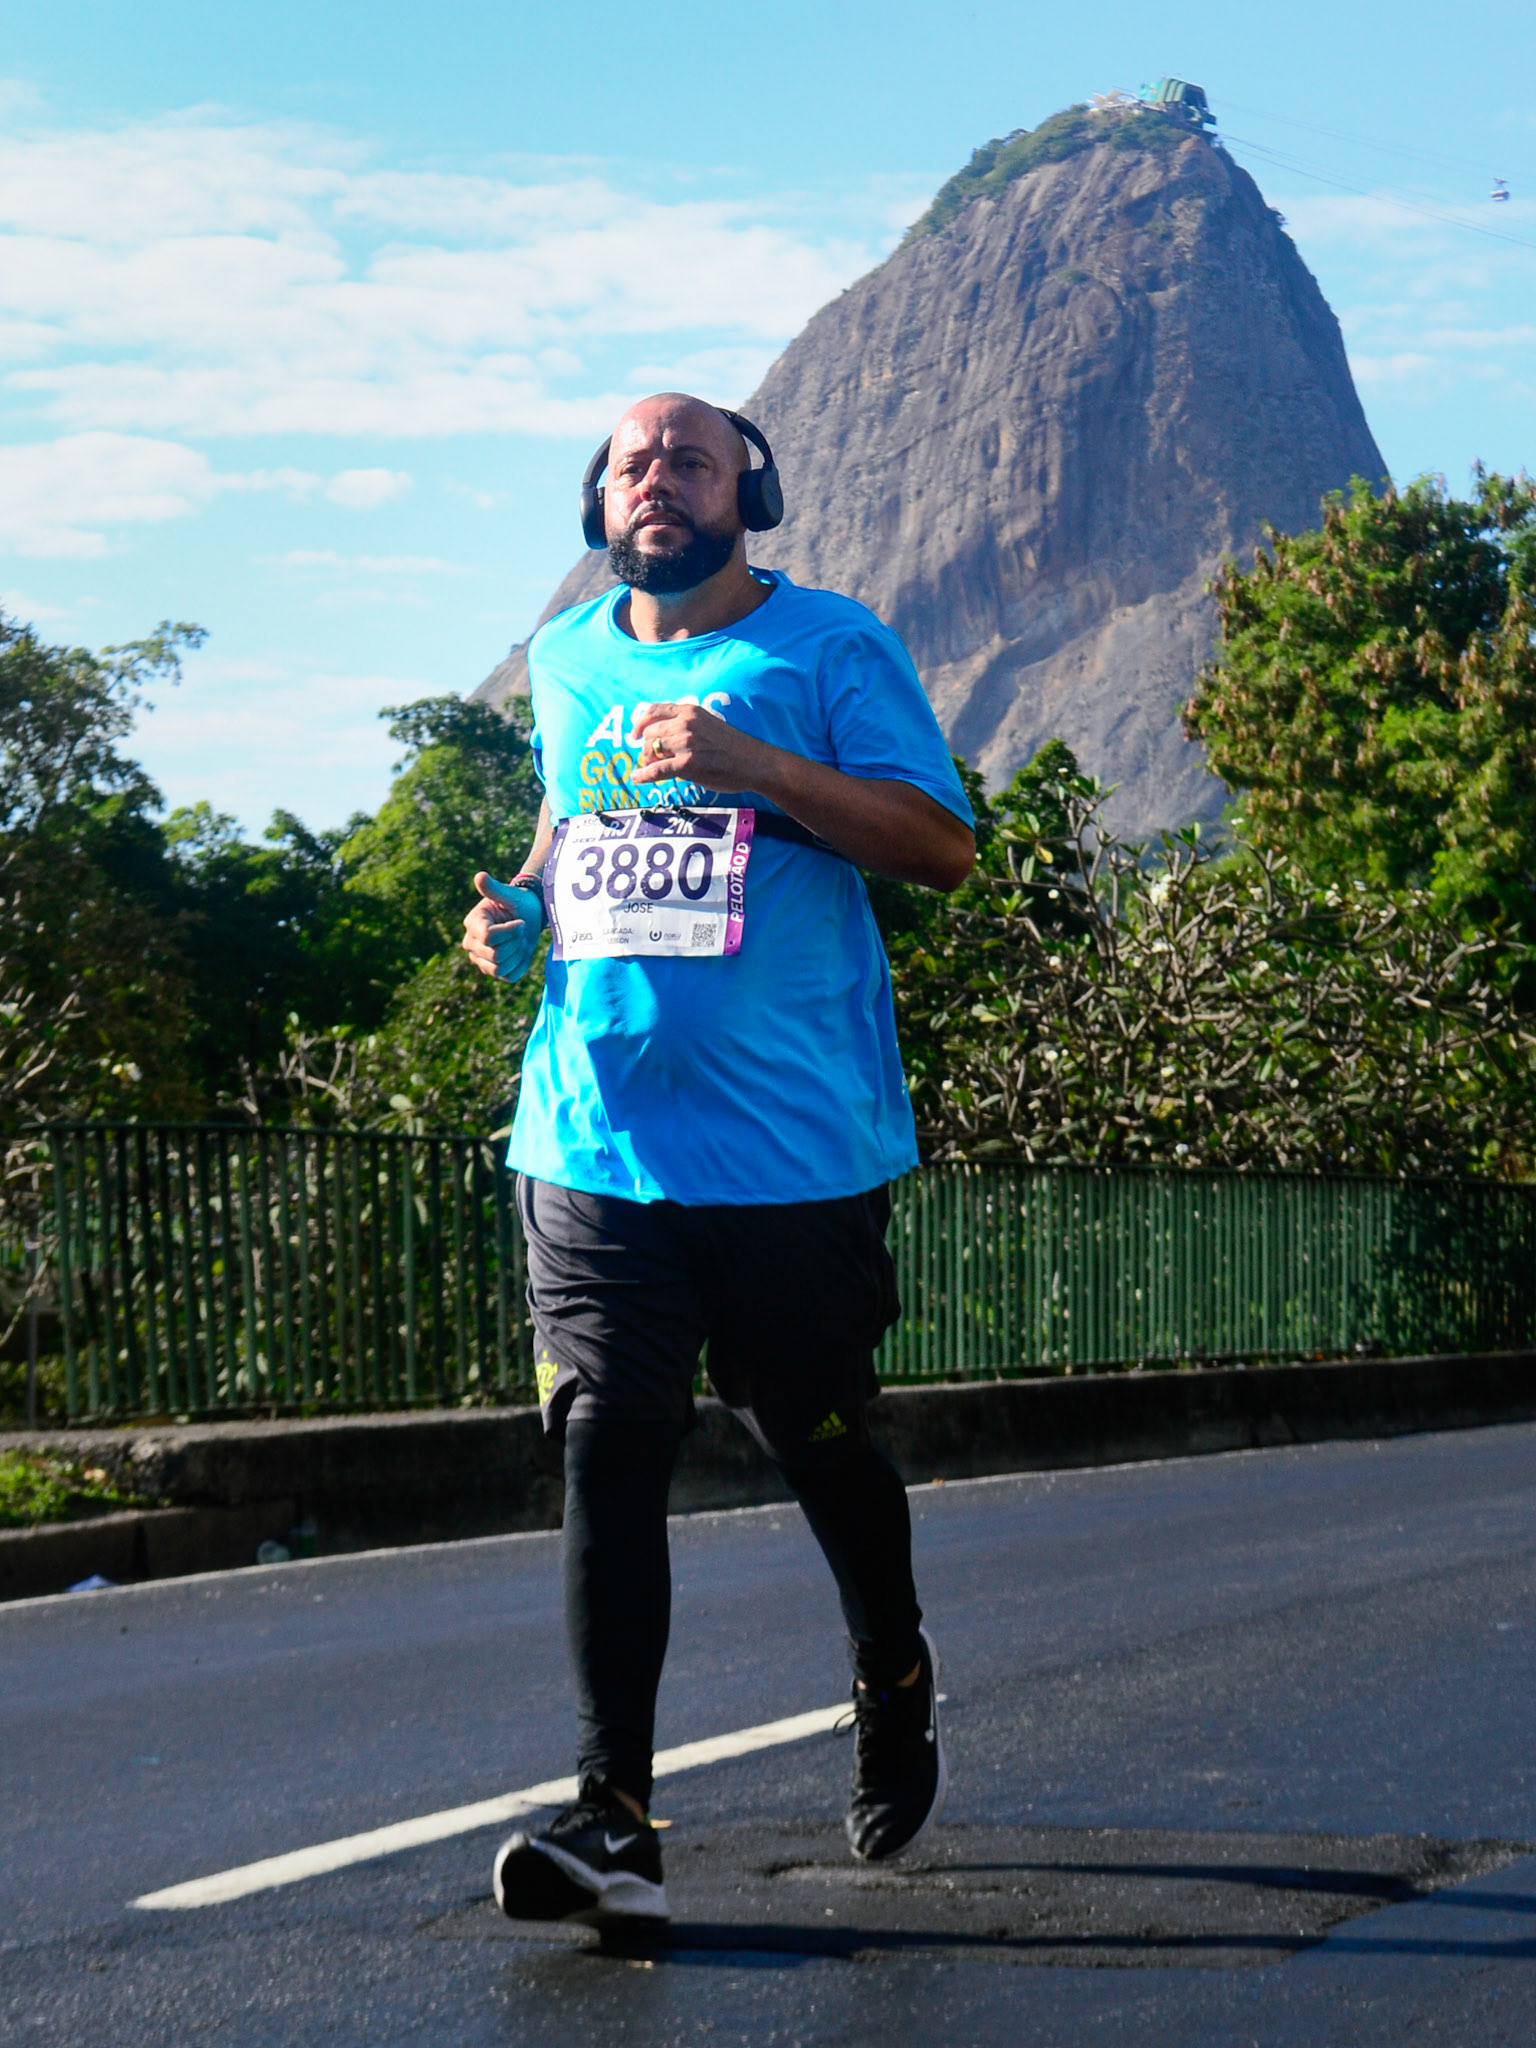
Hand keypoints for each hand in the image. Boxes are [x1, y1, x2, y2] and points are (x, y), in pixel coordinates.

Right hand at [462, 873, 544, 982]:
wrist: (529, 917)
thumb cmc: (519, 903)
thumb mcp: (509, 894)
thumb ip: (494, 889)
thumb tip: (479, 876)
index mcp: (472, 923)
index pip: (488, 937)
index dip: (510, 932)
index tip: (520, 922)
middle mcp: (471, 943)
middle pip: (495, 955)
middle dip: (515, 942)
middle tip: (520, 931)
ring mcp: (480, 959)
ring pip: (500, 968)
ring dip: (517, 954)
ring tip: (520, 941)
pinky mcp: (493, 971)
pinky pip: (508, 976)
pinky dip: (520, 965)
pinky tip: (521, 952)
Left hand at [629, 701, 770, 789]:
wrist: (755, 762)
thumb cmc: (734, 747)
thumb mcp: (709, 725)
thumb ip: (688, 726)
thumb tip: (664, 739)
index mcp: (690, 711)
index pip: (655, 710)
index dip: (640, 722)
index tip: (634, 733)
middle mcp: (685, 723)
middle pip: (649, 732)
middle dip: (645, 747)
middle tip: (648, 759)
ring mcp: (686, 743)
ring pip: (650, 750)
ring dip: (647, 761)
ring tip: (650, 769)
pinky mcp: (687, 763)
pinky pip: (656, 769)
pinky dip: (643, 775)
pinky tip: (637, 778)